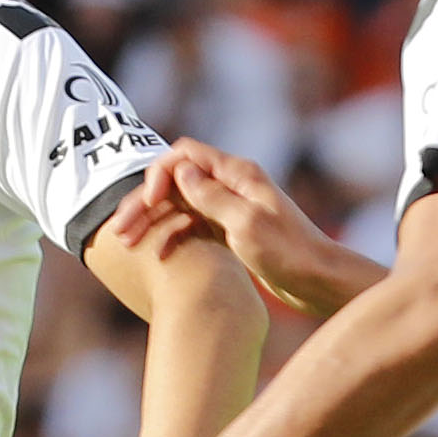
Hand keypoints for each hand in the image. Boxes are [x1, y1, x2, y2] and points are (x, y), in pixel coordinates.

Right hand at [110, 140, 371, 317]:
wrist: (318, 280)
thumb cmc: (288, 252)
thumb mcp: (246, 224)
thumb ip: (211, 196)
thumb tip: (181, 170)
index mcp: (238, 175)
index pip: (185, 155)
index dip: (160, 174)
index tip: (150, 202)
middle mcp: (232, 186)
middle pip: (176, 182)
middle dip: (145, 202)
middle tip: (119, 230)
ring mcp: (230, 208)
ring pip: (180, 206)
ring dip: (153, 221)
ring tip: (128, 245)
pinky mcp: (231, 231)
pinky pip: (193, 227)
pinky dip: (173, 238)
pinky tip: (159, 258)